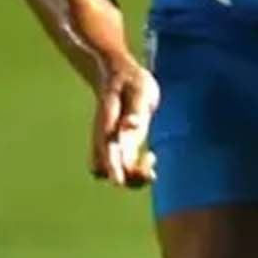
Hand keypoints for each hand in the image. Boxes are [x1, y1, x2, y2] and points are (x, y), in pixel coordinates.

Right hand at [91, 57, 159, 188]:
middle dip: (127, 177)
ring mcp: (112, 143)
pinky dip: (136, 171)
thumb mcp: (139, 89)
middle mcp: (105, 137)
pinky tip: (151, 157)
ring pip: (112, 173)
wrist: (119, 76)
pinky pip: (123, 168)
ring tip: (151, 159)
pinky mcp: (121, 146)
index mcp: (107, 122)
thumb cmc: (131, 80)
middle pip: (105, 168)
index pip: (106, 148)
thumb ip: (135, 108)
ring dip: (132, 177)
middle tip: (151, 170)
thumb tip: (131, 125)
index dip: (111, 166)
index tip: (118, 181)